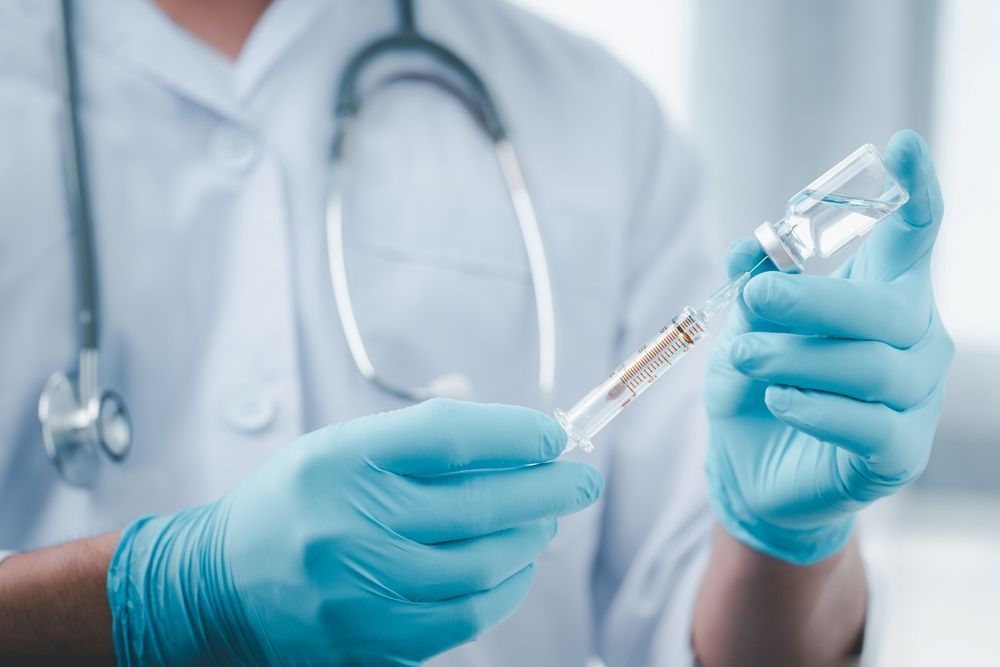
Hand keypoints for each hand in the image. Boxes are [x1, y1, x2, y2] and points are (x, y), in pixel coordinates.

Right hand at [107, 398, 602, 664]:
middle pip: (479, 504)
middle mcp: (349, 524)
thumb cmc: (294, 502)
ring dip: (531, 540)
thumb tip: (516, 434)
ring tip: (546, 522)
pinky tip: (515, 567)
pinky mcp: (371, 641)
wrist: (219, 584)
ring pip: (483, 566)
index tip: (553, 435)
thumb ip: (421, 435)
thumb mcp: (340, 446)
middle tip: (582, 478)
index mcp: (341, 460)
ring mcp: (360, 590)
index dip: (515, 434)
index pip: (450, 436)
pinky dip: (505, 589)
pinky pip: (464, 618)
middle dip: (548, 488)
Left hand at [705, 130, 952, 564]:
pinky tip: (778, 400)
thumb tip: (752, 245)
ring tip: (744, 357)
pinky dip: (814, 407)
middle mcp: (914, 340)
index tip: (903, 146)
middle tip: (755, 300)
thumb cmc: (757, 384)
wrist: (752, 468)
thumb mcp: (743, 328)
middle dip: (816, 300)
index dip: (917, 194)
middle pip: (888, 309)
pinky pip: (867, 424)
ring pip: (872, 366)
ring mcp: (914, 399)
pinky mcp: (898, 454)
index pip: (913, 239)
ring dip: (796, 357)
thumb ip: (753, 286)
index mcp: (882, 295)